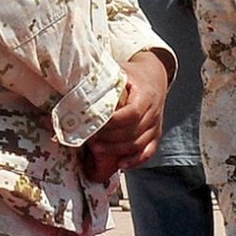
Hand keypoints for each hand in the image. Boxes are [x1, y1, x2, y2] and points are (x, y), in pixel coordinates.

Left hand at [83, 49, 169, 181]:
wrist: (154, 78)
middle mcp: (154, 112)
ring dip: (117, 150)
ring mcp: (156, 125)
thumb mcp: (120, 71)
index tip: (94, 123)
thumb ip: (104, 79)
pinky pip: (148, 152)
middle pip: (134, 132)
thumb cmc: (131, 75)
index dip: (114, 122)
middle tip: (89, 139)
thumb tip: (78, 86)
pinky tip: (120, 164)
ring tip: (96, 148)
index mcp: (146, 95)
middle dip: (110, 138)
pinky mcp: (156, 135)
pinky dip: (135, 161)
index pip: (132, 113)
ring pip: (139, 144)